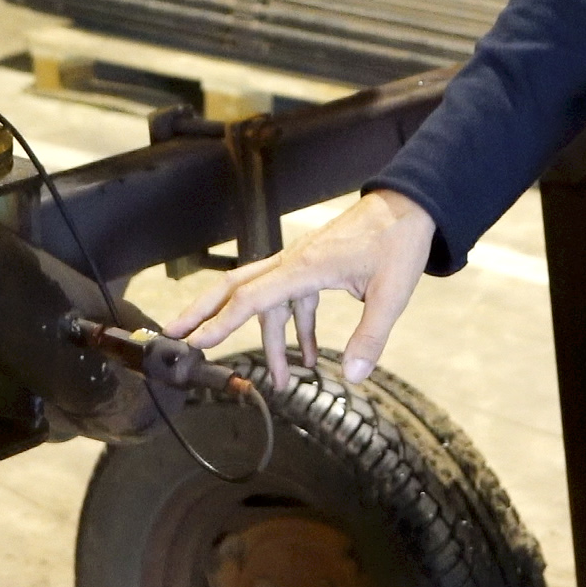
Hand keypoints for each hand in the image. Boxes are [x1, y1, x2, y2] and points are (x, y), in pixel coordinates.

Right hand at [162, 188, 437, 385]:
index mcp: (304, 267)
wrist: (409, 207)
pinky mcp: (312, 267)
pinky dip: (295, 329)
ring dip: (268, 340)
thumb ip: (370, 336)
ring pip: (266, 301)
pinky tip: (306, 356)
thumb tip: (351, 375)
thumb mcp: (391, 293)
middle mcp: (293, 262)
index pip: (251, 297)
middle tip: (177, 337)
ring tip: (278, 380)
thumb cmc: (398, 242)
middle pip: (236, 289)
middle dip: (205, 314)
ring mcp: (300, 263)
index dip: (221, 322)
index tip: (195, 341)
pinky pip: (291, 301)